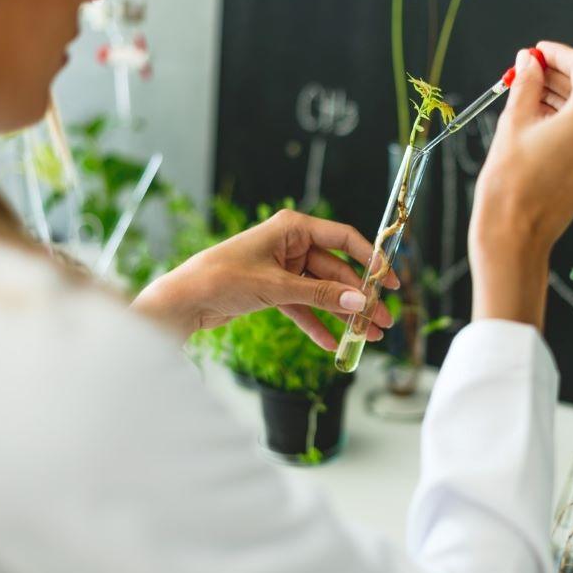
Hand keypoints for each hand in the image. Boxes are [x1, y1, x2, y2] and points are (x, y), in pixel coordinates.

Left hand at [132, 209, 397, 349]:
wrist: (183, 300)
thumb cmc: (222, 278)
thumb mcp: (277, 287)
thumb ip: (321, 295)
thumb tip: (361, 302)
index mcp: (293, 228)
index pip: (344, 239)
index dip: (370, 259)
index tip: (389, 281)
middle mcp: (290, 246)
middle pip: (336, 272)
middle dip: (359, 298)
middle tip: (382, 321)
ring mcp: (282, 270)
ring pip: (322, 293)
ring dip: (343, 314)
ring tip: (367, 335)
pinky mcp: (273, 291)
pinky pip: (303, 308)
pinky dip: (316, 324)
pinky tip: (332, 344)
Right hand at [469, 41, 572, 327]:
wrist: (514, 234)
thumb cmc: (511, 182)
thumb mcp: (514, 122)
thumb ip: (526, 85)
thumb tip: (528, 63)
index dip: (556, 55)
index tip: (535, 53)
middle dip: (556, 78)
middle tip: (525, 73)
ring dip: (558, 101)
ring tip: (524, 97)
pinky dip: (565, 124)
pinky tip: (537, 122)